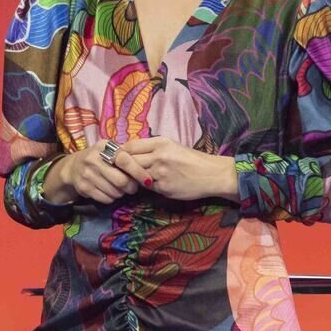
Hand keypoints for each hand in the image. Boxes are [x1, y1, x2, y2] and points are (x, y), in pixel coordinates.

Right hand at [41, 144, 143, 205]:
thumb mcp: (110, 150)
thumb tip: (147, 168)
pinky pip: (106, 199)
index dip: (139, 172)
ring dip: (121, 193)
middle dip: (131, 187)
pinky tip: (109, 192)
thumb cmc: (100, 158)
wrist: (73, 167)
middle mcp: (93, 159)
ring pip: (114, 192)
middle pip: (121, 181)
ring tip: (119, 189)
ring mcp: (87, 174)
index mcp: (104, 147)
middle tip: (133, 187)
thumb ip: (126, 155)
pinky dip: (111, 198)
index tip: (148, 181)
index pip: (125, 160)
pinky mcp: (84, 188)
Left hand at [120, 137, 237, 202]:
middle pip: (129, 161)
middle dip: (123, 166)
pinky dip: (146, 186)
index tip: (119, 157)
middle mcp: (159, 156)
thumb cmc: (192, 159)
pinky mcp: (163, 188)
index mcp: (161, 142)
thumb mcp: (172, 146)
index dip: (121, 152)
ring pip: (135, 175)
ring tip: (135, 177)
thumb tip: (129, 152)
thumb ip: (152, 148)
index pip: (130, 146)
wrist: (211, 174)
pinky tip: (153, 184)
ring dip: (133, 177)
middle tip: (120, 170)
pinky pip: (147, 187)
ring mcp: (160, 173)